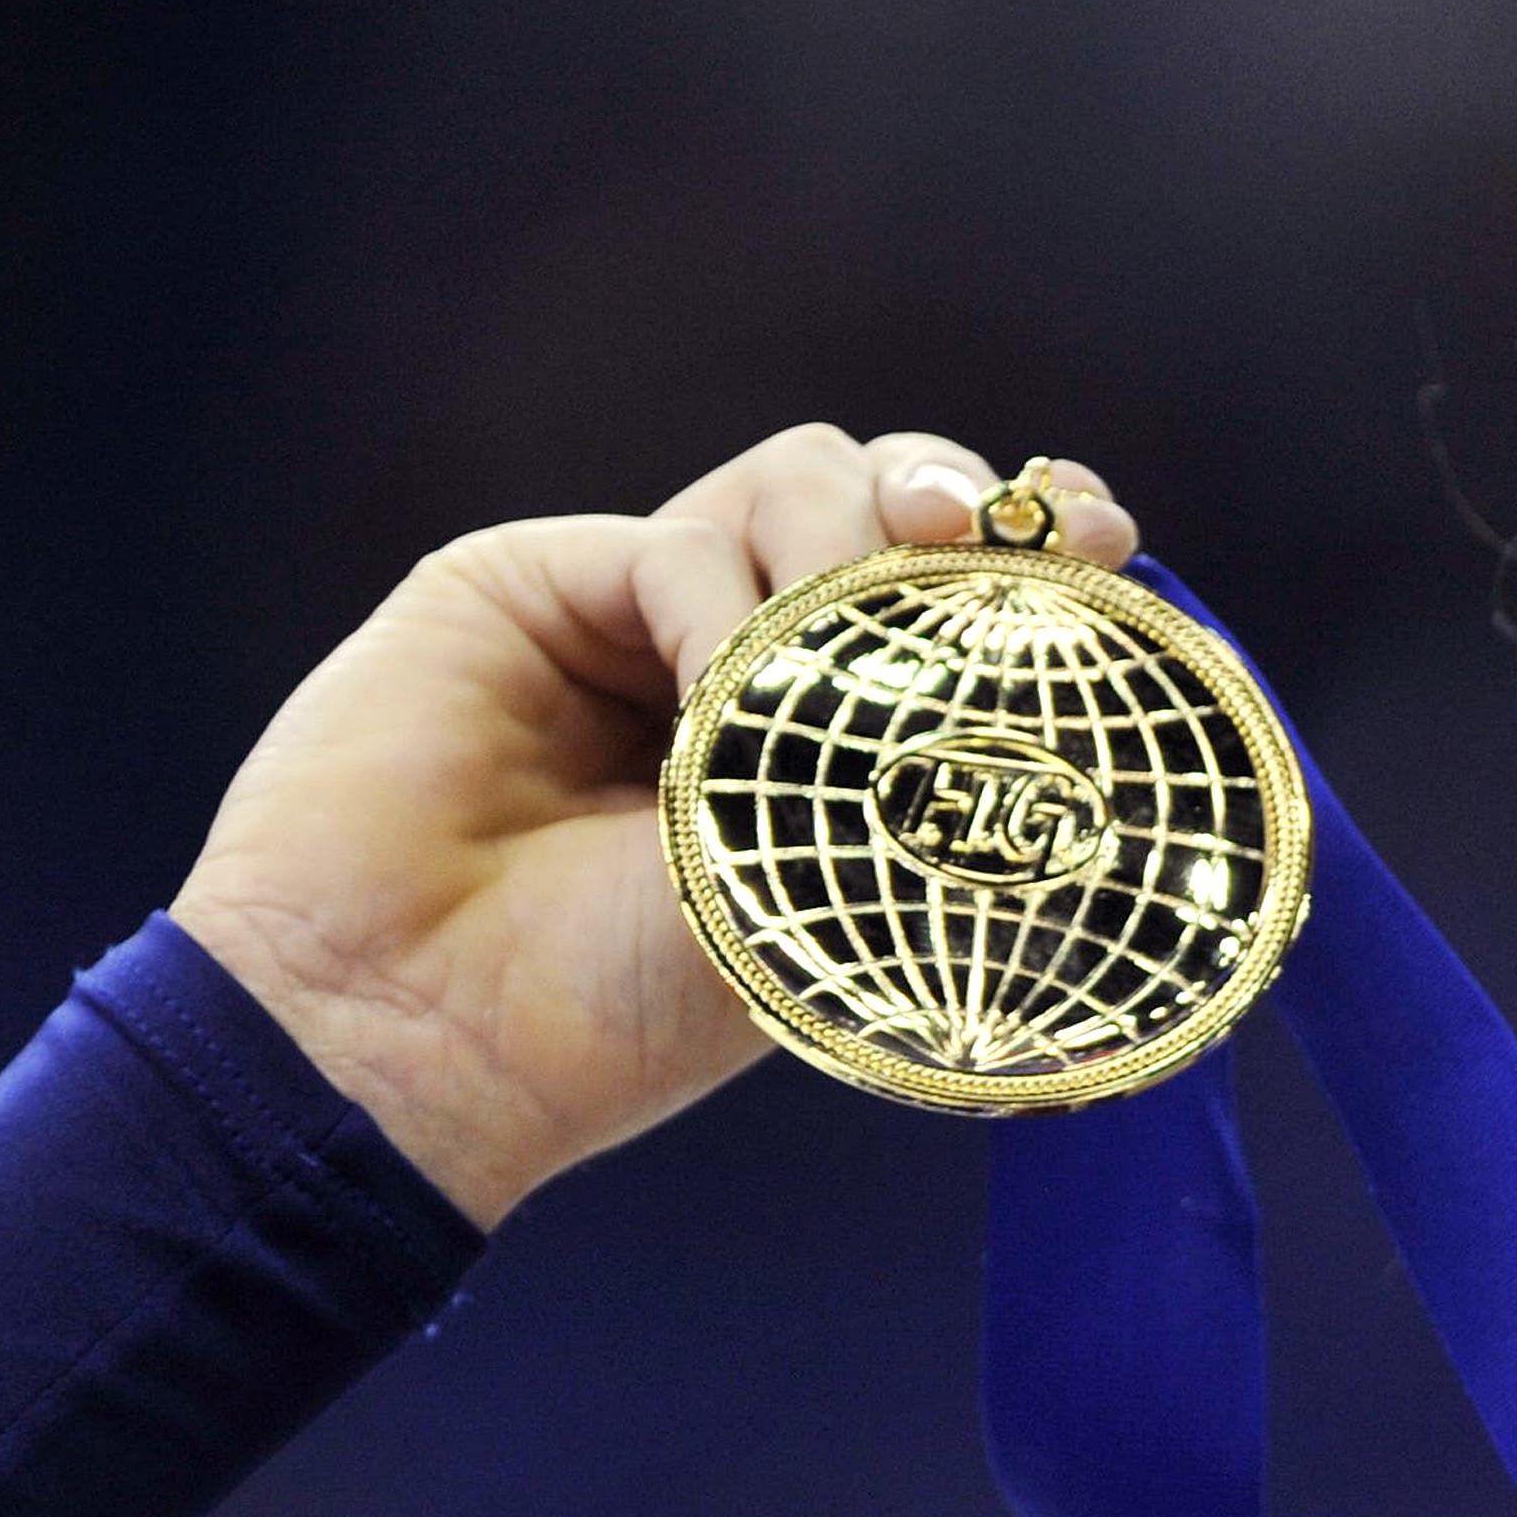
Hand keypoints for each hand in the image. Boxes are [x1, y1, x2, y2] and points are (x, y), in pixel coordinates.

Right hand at [169, 424, 1142, 1224]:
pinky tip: (716, 708)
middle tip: (978, 557)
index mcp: (829, 746)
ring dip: (844, 558)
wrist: (415, 1034)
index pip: (953, 598)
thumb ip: (927, 764)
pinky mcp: (531, 581)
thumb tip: (1047, 643)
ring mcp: (635, 614)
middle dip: (956, 517)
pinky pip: (684, 537)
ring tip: (821, 690)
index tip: (1102, 541)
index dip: (1033, 553)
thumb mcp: (827, 891)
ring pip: (800, 481)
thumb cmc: (618, 1009)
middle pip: (887, 503)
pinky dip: (727, 608)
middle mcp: (741, 664)